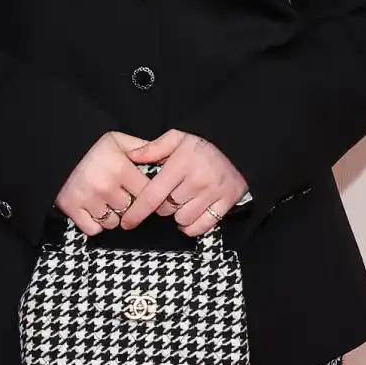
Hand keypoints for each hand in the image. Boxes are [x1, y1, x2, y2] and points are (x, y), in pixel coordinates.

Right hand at [54, 131, 151, 235]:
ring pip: (113, 223)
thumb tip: (165, 157)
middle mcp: (106, 187)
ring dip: (113, 217)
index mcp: (121, 168)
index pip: (148, 194)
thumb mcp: (117, 139)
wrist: (54, 147)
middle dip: (130, 206)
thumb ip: (142, 148)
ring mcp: (89, 200)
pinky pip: (93, 229)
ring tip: (108, 203)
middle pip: (131, 211)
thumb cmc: (90, 144)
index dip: (150, 196)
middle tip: (124, 197)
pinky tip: (96, 212)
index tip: (146, 194)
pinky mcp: (72, 209)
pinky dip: (96, 224)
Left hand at [118, 129, 248, 236]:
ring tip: (183, 202)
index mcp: (181, 164)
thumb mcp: (177, 138)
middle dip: (162, 205)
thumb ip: (153, 148)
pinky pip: (202, 226)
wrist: (238, 147)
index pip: (153, 195)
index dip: (137, 211)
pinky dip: (193, 226)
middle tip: (169, 193)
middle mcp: (196, 181)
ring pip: (182, 219)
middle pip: (166, 209)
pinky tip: (191, 216)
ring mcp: (212, 194)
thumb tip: (132, 156)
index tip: (127, 222)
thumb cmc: (202, 145)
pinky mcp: (226, 203)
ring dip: (178, 215)